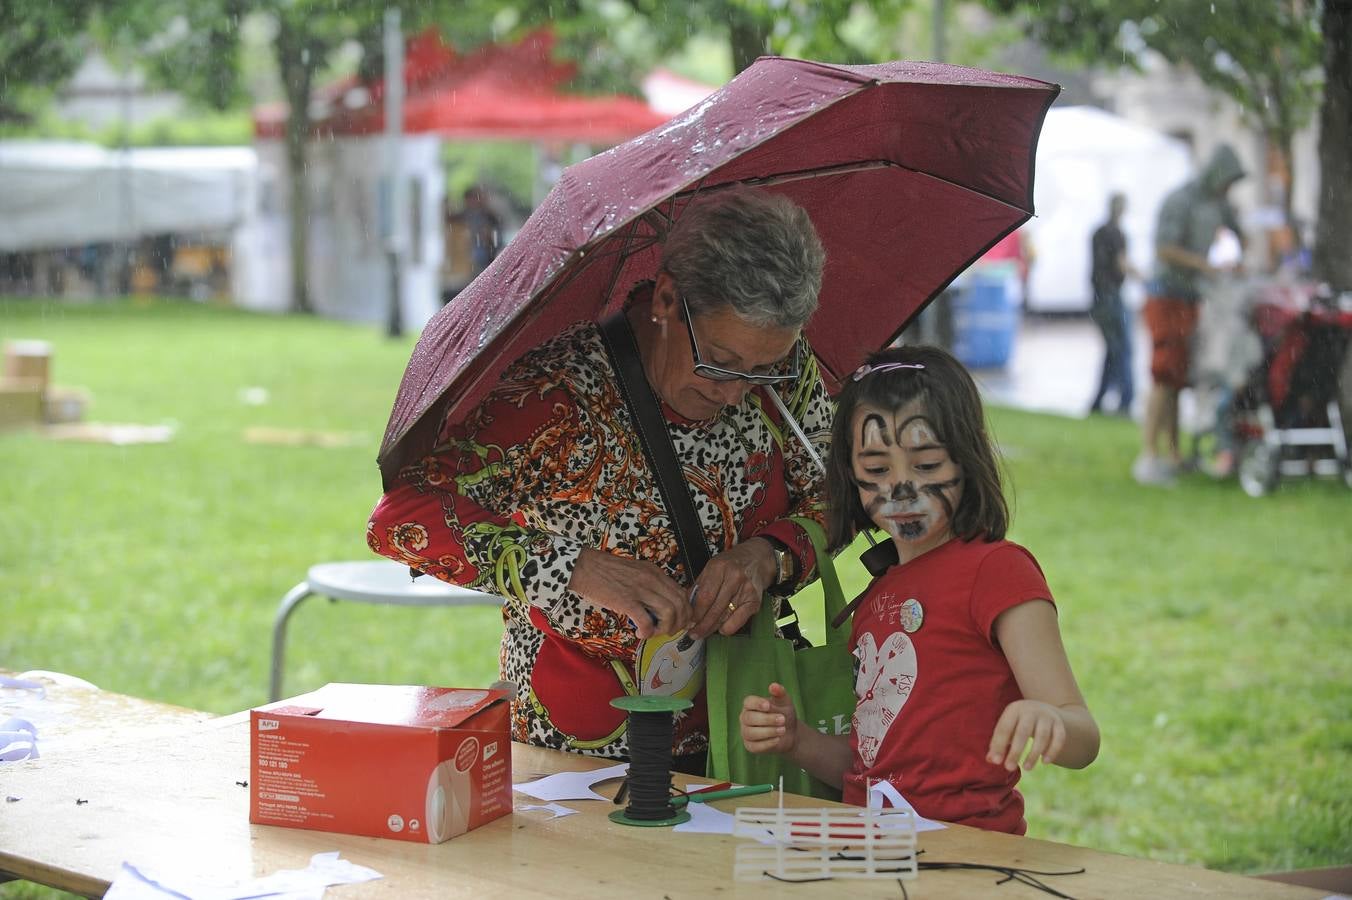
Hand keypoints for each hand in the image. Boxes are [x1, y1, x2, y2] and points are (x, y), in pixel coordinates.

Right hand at [567, 548, 691, 639]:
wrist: (584, 566)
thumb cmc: (606, 571)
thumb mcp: (635, 571)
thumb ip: (649, 585)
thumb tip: (659, 606)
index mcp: (655, 572)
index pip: (681, 593)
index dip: (685, 612)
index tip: (681, 622)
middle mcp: (652, 579)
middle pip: (680, 604)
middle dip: (679, 623)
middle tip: (668, 631)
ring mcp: (640, 589)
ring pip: (670, 612)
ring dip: (665, 628)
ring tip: (653, 633)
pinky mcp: (626, 601)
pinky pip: (647, 621)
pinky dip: (647, 632)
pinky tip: (640, 634)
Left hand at [686, 538, 777, 639]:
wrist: (756, 559)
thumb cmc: (730, 565)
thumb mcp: (711, 568)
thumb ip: (699, 586)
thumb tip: (687, 608)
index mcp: (719, 567)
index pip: (704, 597)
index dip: (695, 613)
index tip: (688, 622)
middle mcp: (734, 577)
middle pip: (714, 608)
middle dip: (702, 624)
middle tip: (693, 633)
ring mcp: (746, 589)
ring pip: (725, 616)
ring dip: (712, 628)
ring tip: (703, 633)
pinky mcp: (755, 600)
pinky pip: (738, 620)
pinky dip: (728, 628)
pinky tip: (721, 629)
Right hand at [740, 683, 798, 754]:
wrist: (790, 733)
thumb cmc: (784, 714)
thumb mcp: (785, 702)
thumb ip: (779, 693)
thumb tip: (773, 686)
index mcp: (750, 705)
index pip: (748, 702)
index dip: (757, 704)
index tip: (768, 705)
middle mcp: (745, 718)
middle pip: (749, 718)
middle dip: (767, 719)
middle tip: (782, 719)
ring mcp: (746, 732)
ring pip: (750, 733)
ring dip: (768, 731)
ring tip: (783, 730)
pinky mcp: (750, 746)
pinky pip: (754, 746)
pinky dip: (767, 743)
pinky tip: (777, 739)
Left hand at [987, 699, 1066, 771]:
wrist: (1042, 709)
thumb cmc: (1018, 723)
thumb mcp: (1007, 728)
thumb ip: (998, 744)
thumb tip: (991, 760)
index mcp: (1014, 710)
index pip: (1005, 728)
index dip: (1000, 745)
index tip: (997, 762)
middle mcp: (1031, 711)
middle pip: (1023, 732)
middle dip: (1015, 751)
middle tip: (1009, 768)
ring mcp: (1047, 717)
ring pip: (1042, 736)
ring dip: (1034, 754)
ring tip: (1026, 768)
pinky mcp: (1059, 724)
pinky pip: (1059, 739)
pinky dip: (1052, 751)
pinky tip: (1045, 762)